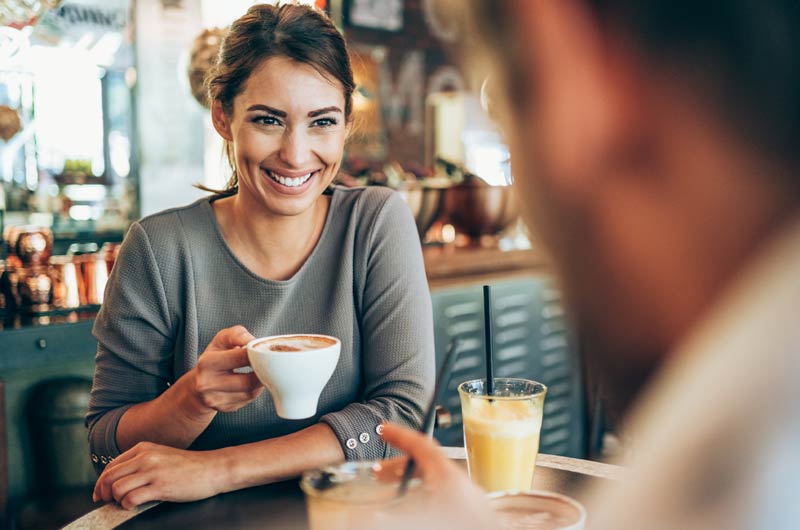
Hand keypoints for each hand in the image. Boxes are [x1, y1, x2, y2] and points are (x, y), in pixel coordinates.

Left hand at [93, 442, 225, 508]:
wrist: (212, 469)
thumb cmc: (188, 466)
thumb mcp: (161, 456)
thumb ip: (140, 462)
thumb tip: (118, 480)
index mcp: (143, 448)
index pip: (110, 466)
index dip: (101, 483)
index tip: (101, 494)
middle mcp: (145, 457)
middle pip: (109, 477)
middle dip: (104, 493)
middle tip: (108, 502)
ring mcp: (152, 471)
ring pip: (116, 489)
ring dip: (117, 500)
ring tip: (126, 503)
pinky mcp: (160, 486)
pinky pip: (131, 499)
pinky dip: (128, 506)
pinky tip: (135, 506)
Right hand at [186, 325, 263, 414]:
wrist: (198, 384)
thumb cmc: (215, 357)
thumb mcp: (221, 340)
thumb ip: (237, 335)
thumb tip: (254, 341)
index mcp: (207, 363)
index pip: (241, 358)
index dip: (257, 354)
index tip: (265, 351)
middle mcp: (208, 384)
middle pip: (248, 381)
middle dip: (263, 372)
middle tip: (271, 364)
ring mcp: (216, 399)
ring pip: (251, 393)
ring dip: (262, 382)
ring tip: (263, 372)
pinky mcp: (225, 408)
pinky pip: (248, 400)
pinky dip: (256, 391)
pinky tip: (254, 382)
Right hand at [380, 423, 493, 529]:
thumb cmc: (454, 525)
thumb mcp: (415, 520)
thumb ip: (383, 519)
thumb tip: (356, 520)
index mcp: (448, 478)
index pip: (421, 444)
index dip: (400, 436)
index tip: (384, 429)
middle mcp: (462, 486)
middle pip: (428, 464)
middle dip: (400, 467)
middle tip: (378, 474)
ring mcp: (470, 503)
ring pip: (437, 485)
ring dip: (412, 487)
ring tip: (394, 498)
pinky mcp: (473, 518)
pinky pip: (446, 501)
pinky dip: (426, 500)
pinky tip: (415, 514)